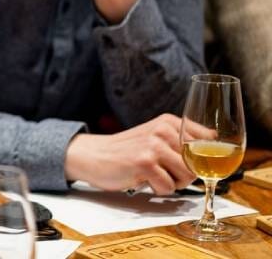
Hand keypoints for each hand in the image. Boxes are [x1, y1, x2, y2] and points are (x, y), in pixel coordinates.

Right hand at [64, 114, 202, 194]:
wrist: (94, 155)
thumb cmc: (128, 151)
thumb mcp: (156, 138)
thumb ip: (181, 141)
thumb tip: (216, 153)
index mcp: (169, 121)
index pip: (209, 140)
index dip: (203, 158)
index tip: (185, 163)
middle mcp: (163, 129)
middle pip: (198, 164)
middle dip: (184, 175)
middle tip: (162, 171)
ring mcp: (154, 145)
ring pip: (187, 176)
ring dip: (171, 183)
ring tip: (152, 174)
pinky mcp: (145, 162)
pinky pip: (169, 187)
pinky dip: (157, 189)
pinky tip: (141, 178)